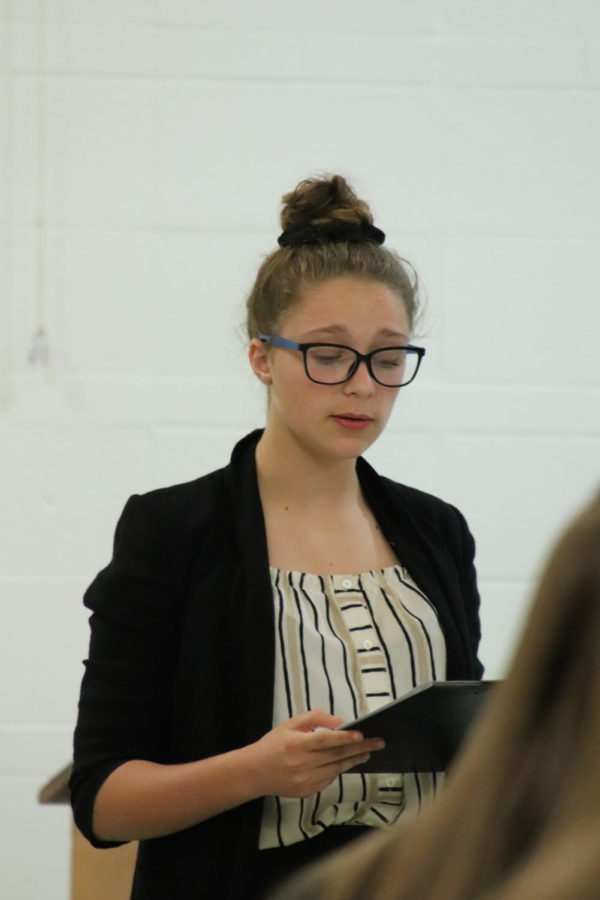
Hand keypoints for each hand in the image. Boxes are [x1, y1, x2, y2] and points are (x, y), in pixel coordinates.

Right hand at [248, 709, 384, 798]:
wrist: (255, 772)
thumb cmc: (274, 744)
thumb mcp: (291, 724)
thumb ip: (315, 719)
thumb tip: (340, 723)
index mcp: (297, 744)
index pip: (326, 740)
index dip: (345, 738)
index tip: (362, 735)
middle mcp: (302, 764)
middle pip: (337, 755)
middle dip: (360, 748)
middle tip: (378, 743)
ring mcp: (305, 781)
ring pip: (336, 769)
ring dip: (353, 760)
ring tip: (367, 752)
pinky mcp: (306, 792)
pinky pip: (328, 780)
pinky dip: (338, 770)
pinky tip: (346, 762)